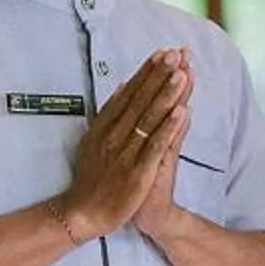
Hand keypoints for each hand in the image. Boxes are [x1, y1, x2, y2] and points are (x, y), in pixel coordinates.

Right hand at [64, 51, 188, 241]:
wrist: (83, 213)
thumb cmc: (92, 176)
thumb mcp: (94, 139)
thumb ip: (109, 113)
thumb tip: (122, 86)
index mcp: (105, 125)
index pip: (129, 93)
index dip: (147, 72)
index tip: (162, 53)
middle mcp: (114, 135)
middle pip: (140, 100)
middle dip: (159, 75)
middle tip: (175, 53)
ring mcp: (125, 152)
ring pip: (149, 119)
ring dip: (166, 95)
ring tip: (181, 74)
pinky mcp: (137, 171)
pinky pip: (155, 146)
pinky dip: (168, 128)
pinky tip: (182, 113)